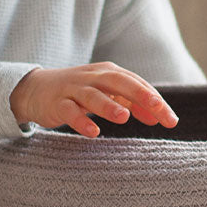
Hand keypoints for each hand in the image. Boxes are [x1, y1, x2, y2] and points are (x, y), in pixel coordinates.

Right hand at [9, 62, 177, 137]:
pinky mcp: (57, 104)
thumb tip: (158, 118)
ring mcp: (74, 89)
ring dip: (109, 105)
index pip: (137, 84)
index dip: (155, 101)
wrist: (35, 89)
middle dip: (139, 95)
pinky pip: (69, 112)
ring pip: (93, 95)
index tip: (171, 120)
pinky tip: (93, 133)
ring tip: (124, 117)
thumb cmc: (80, 92)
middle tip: (157, 108)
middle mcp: (93, 78)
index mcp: (110, 73)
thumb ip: (133, 103)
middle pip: (119, 82)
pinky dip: (81, 121)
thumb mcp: (108, 94)